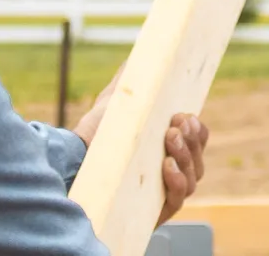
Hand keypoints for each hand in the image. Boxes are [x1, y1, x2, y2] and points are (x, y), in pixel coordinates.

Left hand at [70, 66, 209, 224]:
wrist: (69, 168)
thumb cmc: (95, 140)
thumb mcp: (114, 105)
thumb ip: (129, 82)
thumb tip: (139, 55)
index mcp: (170, 147)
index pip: (197, 137)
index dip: (196, 127)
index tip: (182, 114)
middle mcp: (173, 171)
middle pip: (198, 157)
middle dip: (191, 139)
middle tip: (174, 125)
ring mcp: (166, 193)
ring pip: (192, 177)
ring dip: (185, 156)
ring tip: (168, 141)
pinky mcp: (156, 213)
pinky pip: (178, 199)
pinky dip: (177, 182)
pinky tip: (167, 167)